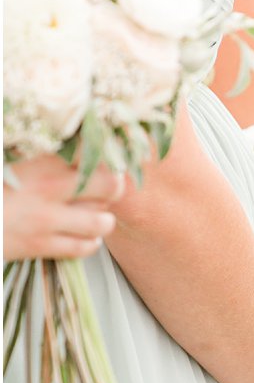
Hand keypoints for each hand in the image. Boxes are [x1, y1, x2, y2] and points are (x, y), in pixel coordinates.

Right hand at [3, 157, 124, 260]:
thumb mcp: (11, 161)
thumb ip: (40, 156)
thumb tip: (55, 135)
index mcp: (39, 158)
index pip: (92, 151)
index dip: (104, 154)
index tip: (103, 156)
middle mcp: (49, 187)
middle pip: (111, 184)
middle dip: (112, 186)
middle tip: (102, 188)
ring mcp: (47, 219)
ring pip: (103, 221)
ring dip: (101, 219)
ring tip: (91, 215)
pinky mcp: (40, 245)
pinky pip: (85, 248)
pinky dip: (88, 243)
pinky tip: (78, 235)